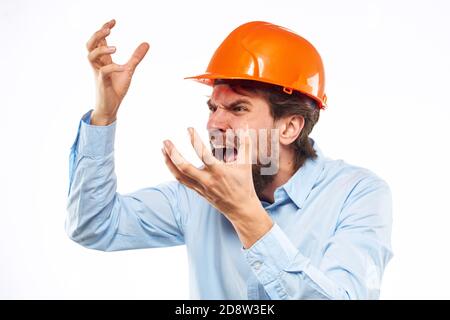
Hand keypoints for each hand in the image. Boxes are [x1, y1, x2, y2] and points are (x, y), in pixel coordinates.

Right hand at [86, 19, 149, 124]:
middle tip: (109, 29)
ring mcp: (98, 73)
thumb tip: (146, 43)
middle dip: (97, 35)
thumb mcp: (129, 70)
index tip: (113, 21)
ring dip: (102, 50)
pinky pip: (104, 72)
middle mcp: (98, 64)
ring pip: (91, 56)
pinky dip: (114, 67)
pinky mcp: (102, 82)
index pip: (100, 40)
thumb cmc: (115, 88)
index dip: (104, 29)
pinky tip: (123, 67)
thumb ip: (136, 57)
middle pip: (90, 44)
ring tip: (115, 47)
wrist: (111, 106)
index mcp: (103, 60)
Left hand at [161, 128, 272, 247]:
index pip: (203, 154)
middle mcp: (207, 180)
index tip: (189, 129)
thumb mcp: (246, 164)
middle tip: (165, 141)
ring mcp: (201, 187)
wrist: (240, 209)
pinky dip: (173, 170)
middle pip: (184, 167)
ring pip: (179, 175)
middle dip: (173, 153)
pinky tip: (169, 160)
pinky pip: (182, 180)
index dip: (195, 141)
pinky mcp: (198, 191)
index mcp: (219, 171)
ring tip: (163, 149)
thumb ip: (245, 144)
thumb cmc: (244, 184)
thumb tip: (246, 127)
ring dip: (169, 162)